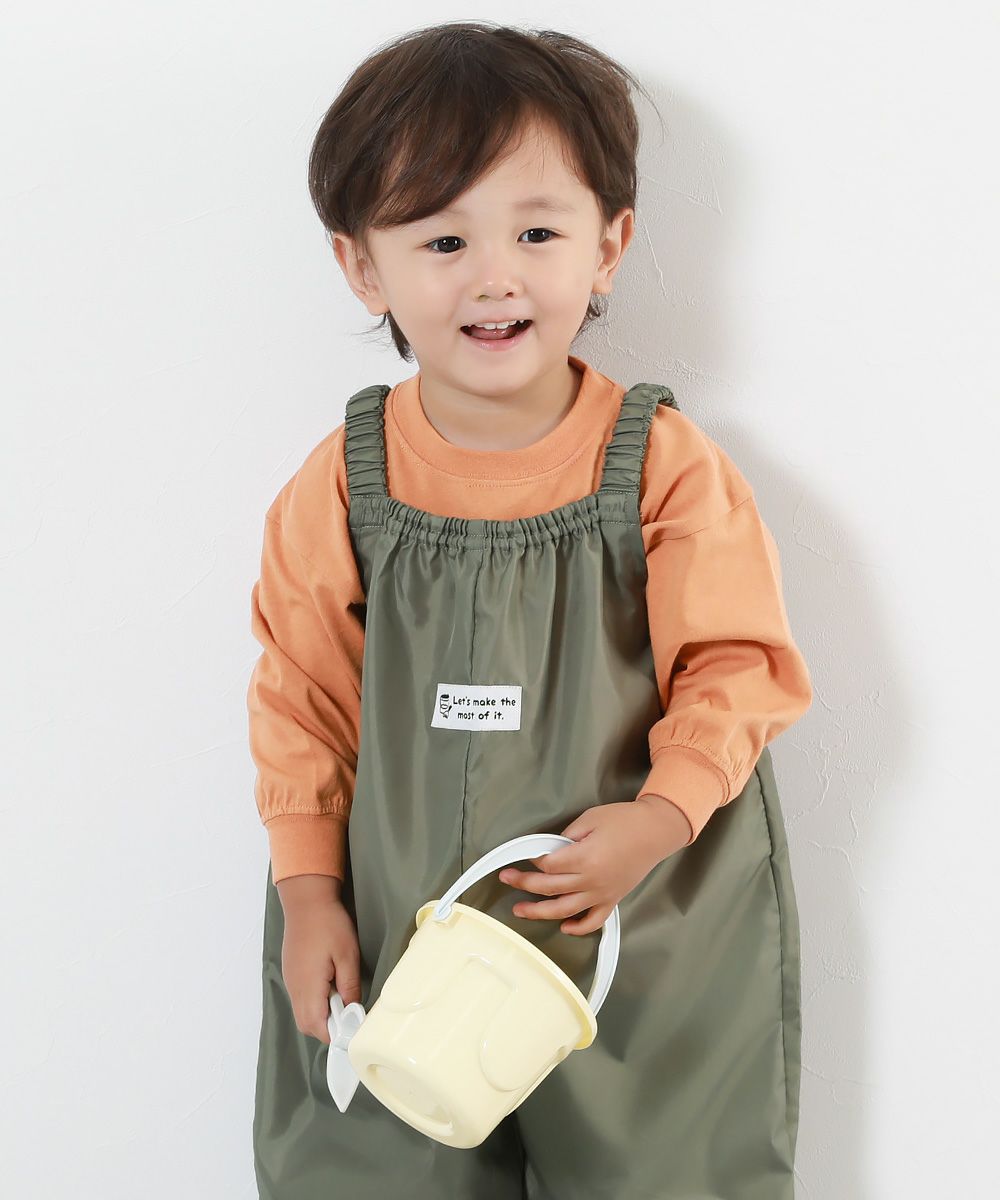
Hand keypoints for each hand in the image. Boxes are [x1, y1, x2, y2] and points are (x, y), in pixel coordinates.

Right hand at [277, 880, 361, 1043]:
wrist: (306, 901)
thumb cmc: (329, 925)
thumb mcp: (348, 955)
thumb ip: (350, 987)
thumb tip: (353, 1012)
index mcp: (308, 987)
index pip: (317, 1028)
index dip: (335, 1033)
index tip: (352, 1026)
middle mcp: (294, 989)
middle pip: (307, 1025)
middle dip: (328, 1027)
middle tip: (348, 1011)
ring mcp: (290, 982)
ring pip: (302, 1013)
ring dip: (321, 1014)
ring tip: (340, 994)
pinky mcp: (290, 974)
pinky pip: (300, 1000)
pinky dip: (314, 1003)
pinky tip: (329, 985)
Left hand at [498, 795, 692, 935]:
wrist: (656, 831)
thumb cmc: (623, 820)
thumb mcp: (591, 818)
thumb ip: (567, 836)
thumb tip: (549, 849)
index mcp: (585, 857)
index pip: (548, 865)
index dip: (533, 860)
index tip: (525, 855)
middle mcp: (591, 880)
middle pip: (549, 887)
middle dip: (524, 883)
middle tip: (506, 879)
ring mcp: (602, 894)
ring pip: (565, 910)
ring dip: (539, 912)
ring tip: (519, 910)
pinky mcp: (612, 900)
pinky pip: (593, 921)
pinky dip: (578, 928)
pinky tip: (564, 926)